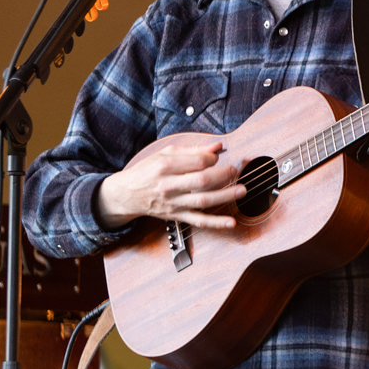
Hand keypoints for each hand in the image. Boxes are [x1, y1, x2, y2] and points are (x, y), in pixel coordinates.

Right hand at [97, 140, 244, 230]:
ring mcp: (174, 203)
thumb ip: (193, 150)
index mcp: (165, 166)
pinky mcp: (177, 216)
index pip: (196, 161)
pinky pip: (199, 220)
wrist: (125, 194)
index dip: (212, 158)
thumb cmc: (146, 171)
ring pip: (203, 200)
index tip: (216, 157)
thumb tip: (218, 146)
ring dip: (225, 196)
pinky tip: (230, 222)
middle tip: (235, 170)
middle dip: (223, 175)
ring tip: (242, 190)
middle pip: (201, 180)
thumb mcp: (164, 154)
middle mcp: (169, 186)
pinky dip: (216, 223)